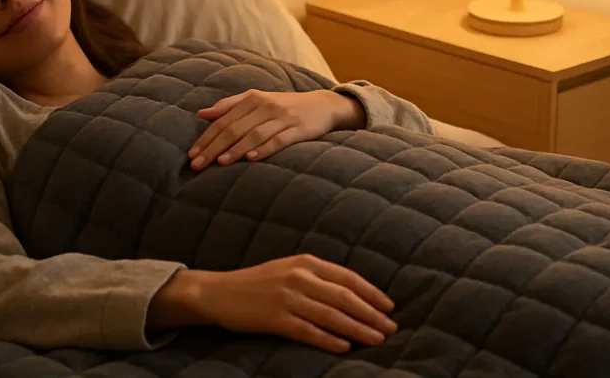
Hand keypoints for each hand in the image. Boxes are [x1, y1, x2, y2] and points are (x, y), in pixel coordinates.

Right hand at [146, 254, 396, 353]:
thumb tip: (352, 293)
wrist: (218, 292)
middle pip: (344, 297)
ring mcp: (286, 297)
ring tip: (376, 339)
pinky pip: (307, 331)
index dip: (371, 293)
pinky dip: (328, 339)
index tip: (389, 307)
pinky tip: (344, 347)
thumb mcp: (288, 269)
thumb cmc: (258, 282)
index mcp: (305, 262)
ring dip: (357, 329)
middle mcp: (298, 277)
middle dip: (371, 314)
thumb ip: (316, 276)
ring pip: (331, 315)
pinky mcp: (274, 318)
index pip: (347, 277)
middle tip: (391, 328)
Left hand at [188, 89, 364, 169]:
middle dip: (213, 147)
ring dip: (235, 149)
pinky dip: (264, 149)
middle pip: (234, 128)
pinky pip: (278, 140)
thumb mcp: (257, 101)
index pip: (222, 120)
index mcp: (252, 98)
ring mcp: (283, 117)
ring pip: (254, 134)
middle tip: (197, 164)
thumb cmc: (284, 106)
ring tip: (220, 163)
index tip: (191, 154)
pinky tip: (251, 159)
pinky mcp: (299, 129)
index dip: (206, 138)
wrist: (323, 105)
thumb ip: (229, 106)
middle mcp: (265, 106)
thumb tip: (201, 114)